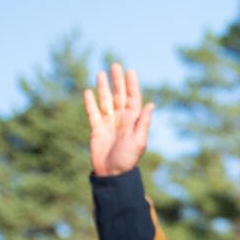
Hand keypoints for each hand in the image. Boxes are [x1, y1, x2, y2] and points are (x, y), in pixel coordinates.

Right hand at [84, 63, 153, 177]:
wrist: (112, 174)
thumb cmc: (128, 159)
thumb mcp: (138, 141)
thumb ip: (143, 122)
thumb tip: (151, 104)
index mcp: (133, 121)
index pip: (133, 98)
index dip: (132, 85)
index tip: (130, 71)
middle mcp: (121, 119)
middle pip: (119, 96)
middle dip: (117, 81)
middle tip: (115, 65)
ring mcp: (108, 123)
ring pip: (105, 101)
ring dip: (103, 87)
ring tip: (101, 73)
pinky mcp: (97, 129)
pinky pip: (93, 113)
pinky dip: (90, 102)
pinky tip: (88, 91)